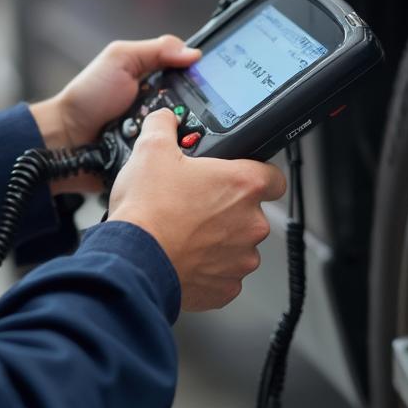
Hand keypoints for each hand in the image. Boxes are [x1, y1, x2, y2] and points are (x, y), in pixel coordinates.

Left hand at [30, 35, 199, 190]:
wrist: (66, 138)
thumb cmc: (88, 96)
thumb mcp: (120, 59)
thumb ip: (155, 50)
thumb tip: (193, 53)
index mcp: (157, 78)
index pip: (193, 75)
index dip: (203, 77)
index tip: (213, 80)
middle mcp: (163, 105)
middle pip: (198, 106)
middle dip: (195, 108)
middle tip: (182, 107)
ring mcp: (159, 132)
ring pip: (189, 133)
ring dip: (182, 132)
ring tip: (171, 129)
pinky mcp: (154, 156)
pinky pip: (172, 154)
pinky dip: (169, 151)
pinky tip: (167, 150)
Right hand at [108, 108, 285, 311]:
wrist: (133, 260)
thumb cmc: (147, 210)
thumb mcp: (151, 150)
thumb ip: (164, 126)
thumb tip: (166, 119)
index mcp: (243, 185)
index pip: (274, 177)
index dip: (255, 174)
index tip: (236, 176)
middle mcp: (251, 223)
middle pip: (250, 211)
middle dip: (226, 208)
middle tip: (194, 203)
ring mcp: (241, 258)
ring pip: (237, 244)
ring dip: (217, 239)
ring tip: (184, 231)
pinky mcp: (226, 288)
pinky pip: (223, 274)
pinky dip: (207, 267)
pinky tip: (183, 255)